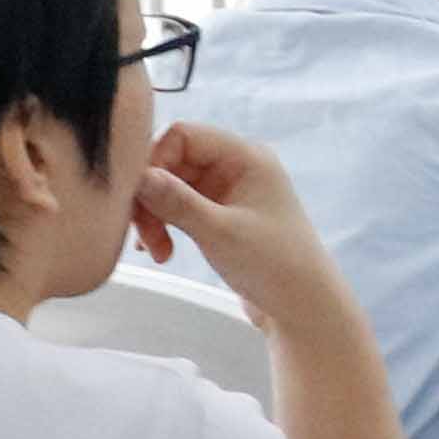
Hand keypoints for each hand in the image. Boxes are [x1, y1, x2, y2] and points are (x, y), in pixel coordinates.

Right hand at [129, 117, 355, 321]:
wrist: (300, 304)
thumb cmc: (274, 264)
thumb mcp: (219, 231)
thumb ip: (177, 201)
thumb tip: (138, 175)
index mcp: (247, 157)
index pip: (183, 135)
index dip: (154, 161)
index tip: (139, 197)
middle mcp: (237, 166)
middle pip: (171, 162)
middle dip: (150, 197)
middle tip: (144, 235)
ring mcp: (228, 190)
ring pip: (169, 187)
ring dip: (154, 216)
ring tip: (155, 249)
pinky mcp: (219, 213)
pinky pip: (177, 207)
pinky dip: (163, 225)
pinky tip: (159, 250)